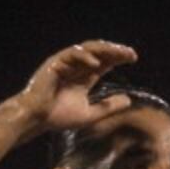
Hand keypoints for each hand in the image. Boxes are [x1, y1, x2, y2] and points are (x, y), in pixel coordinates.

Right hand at [15, 41, 141, 132]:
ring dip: (103, 50)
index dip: (118, 58)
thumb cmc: (58, 116)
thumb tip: (128, 101)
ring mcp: (65, 63)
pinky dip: (84, 58)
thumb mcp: (90, 114)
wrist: (36, 119)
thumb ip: (108, 107)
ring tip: (118, 53)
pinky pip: (71, 55)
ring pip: (87, 49)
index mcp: (84, 76)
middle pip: (99, 53)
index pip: (104, 62)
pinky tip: (97, 63)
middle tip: (131, 54)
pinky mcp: (55, 63)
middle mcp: (76, 67)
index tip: (133, 58)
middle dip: (115, 51)